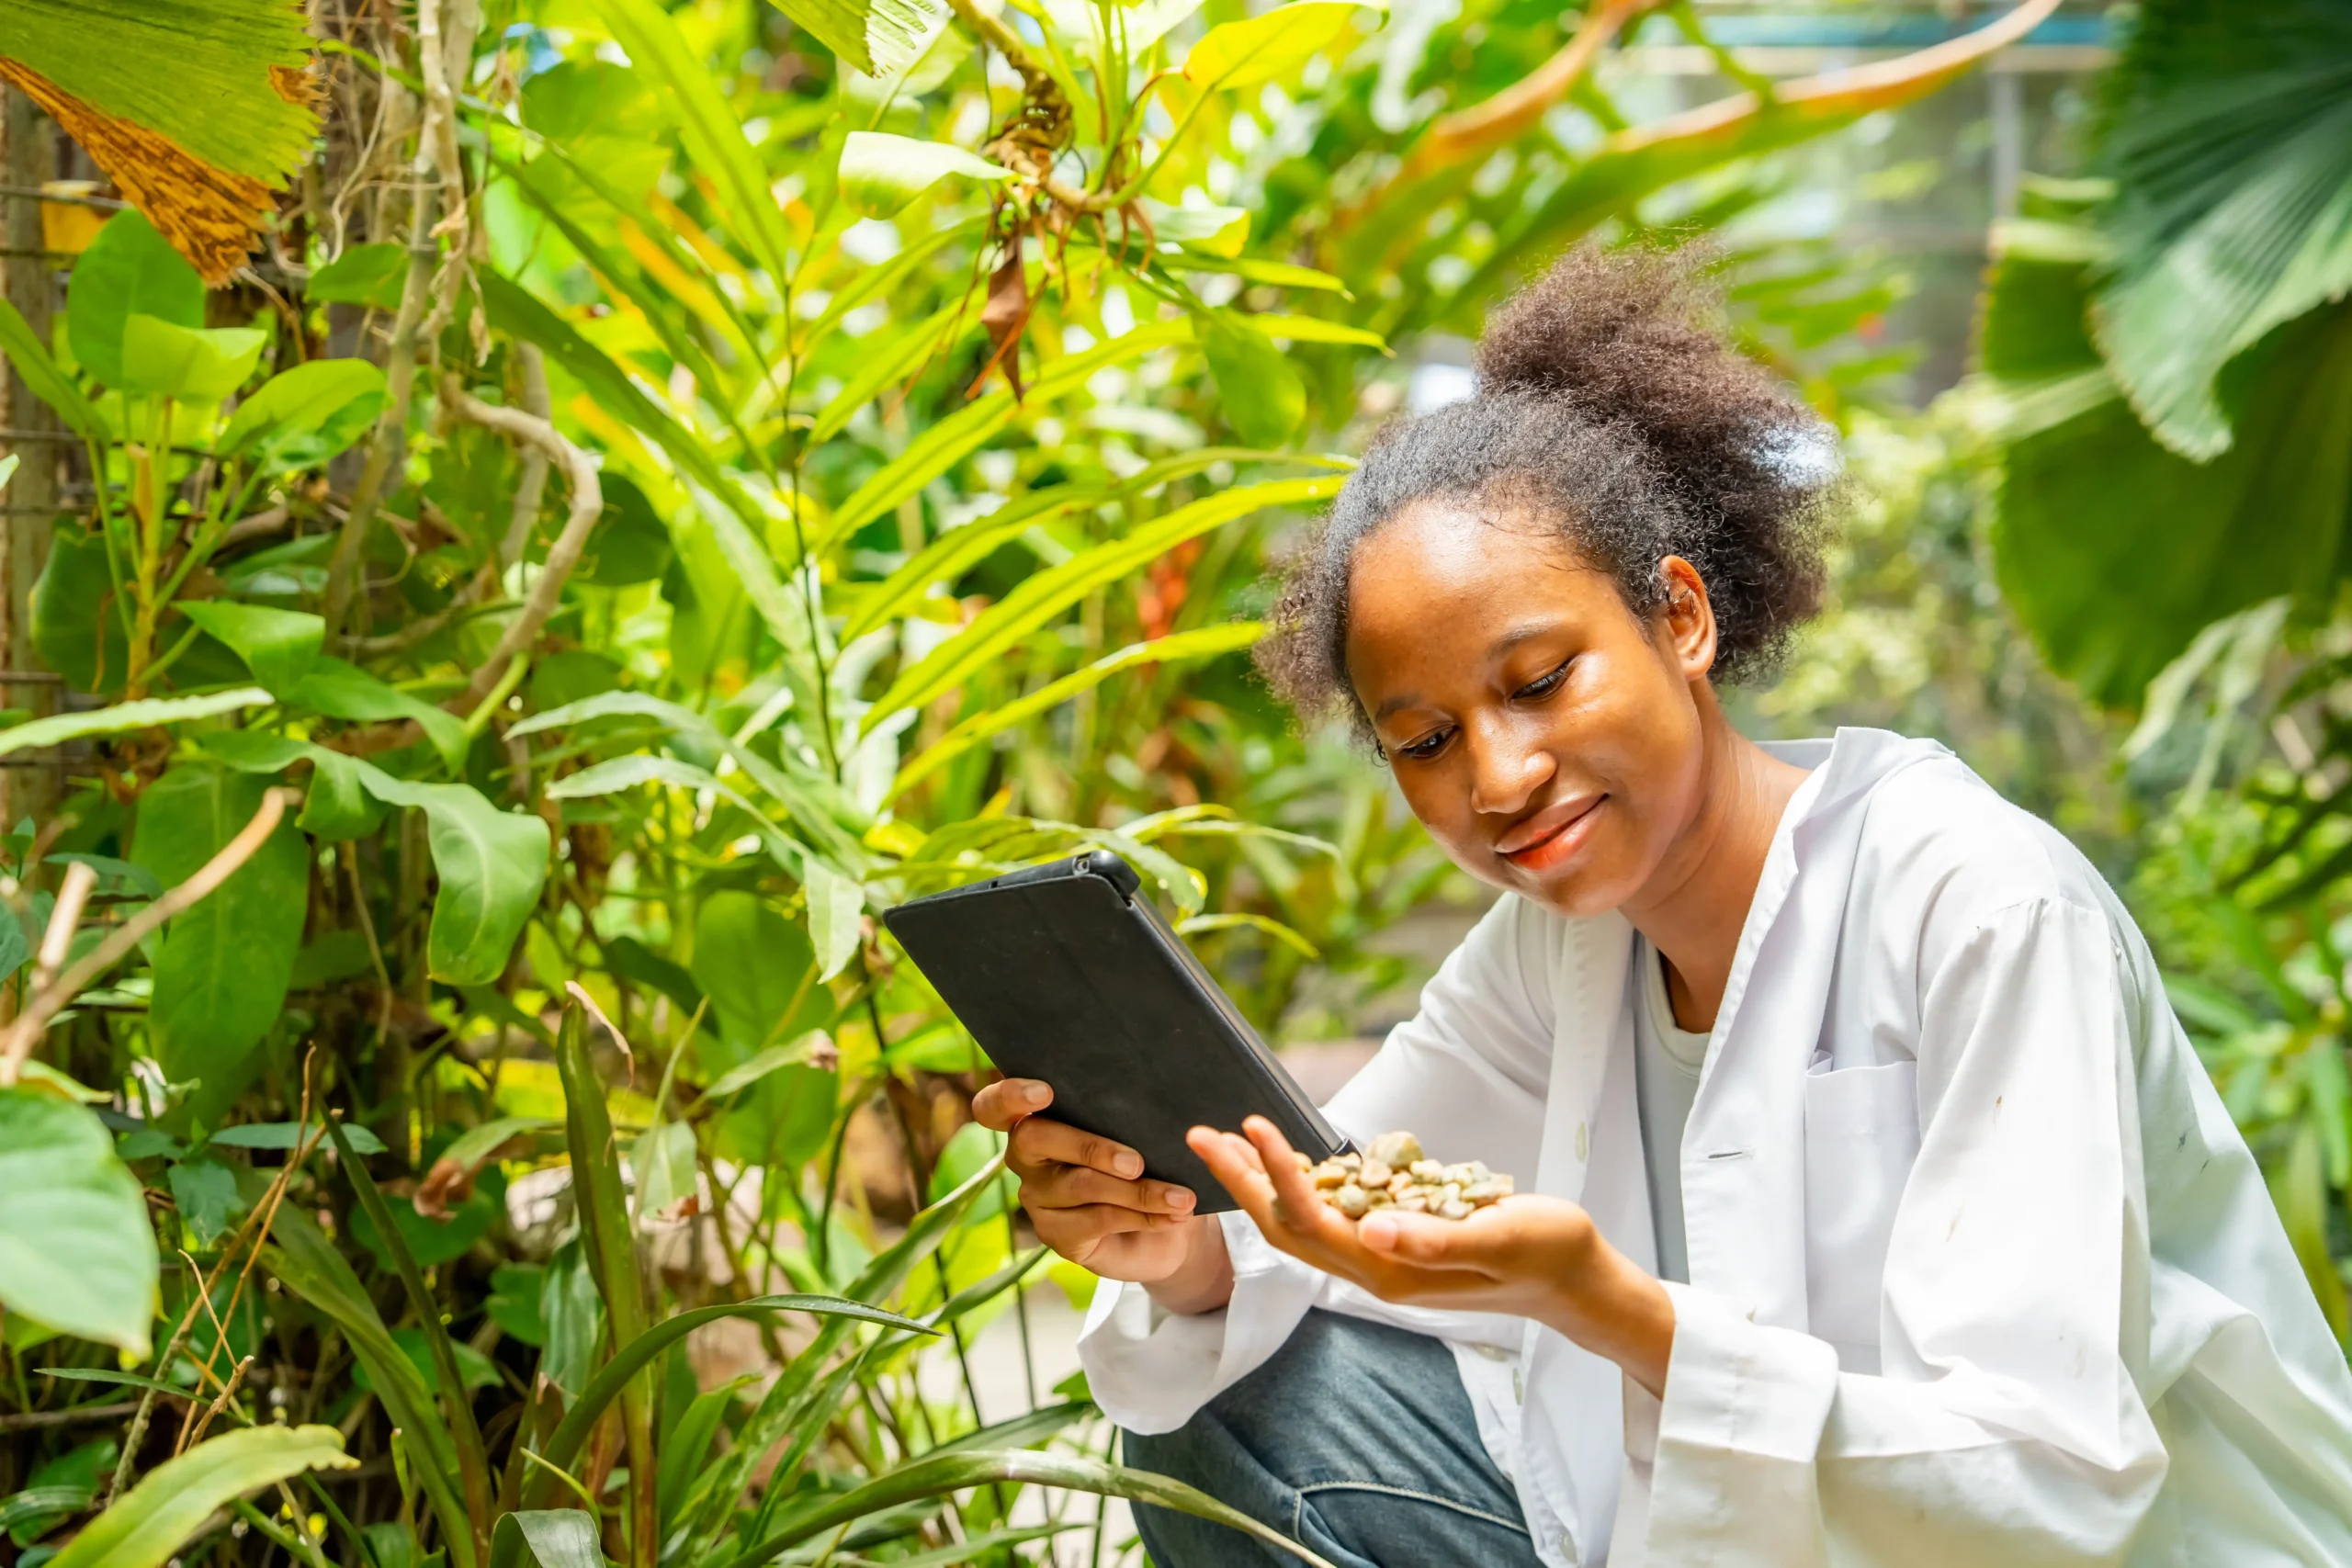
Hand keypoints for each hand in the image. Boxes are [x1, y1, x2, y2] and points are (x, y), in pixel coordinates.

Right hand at [971, 1078, 1229, 1308]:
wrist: (1169, 1226)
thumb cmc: (1152, 1161)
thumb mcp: (1143, 1131)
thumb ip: (1131, 1112)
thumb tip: (1152, 1096)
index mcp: (1039, 1116)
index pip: (995, 1106)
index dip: (1010, 1096)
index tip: (1044, 1092)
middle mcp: (1027, 1155)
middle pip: (1035, 1139)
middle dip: (1090, 1147)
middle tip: (1136, 1162)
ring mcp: (1038, 1196)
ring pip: (1080, 1184)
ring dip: (1138, 1191)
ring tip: (1182, 1197)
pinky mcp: (1056, 1233)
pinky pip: (1097, 1219)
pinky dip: (1142, 1215)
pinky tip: (1172, 1214)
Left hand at [1188, 1116, 1674, 1395]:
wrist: (1576, 1279)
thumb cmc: (1547, 1252)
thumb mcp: (1500, 1237)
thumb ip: (1435, 1240)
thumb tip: (1373, 1229)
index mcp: (1391, 1271)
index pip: (1311, 1222)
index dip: (1276, 1173)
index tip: (1254, 1125)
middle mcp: (1375, 1270)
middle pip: (1286, 1227)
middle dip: (1241, 1180)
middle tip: (1200, 1134)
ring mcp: (1382, 1259)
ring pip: (1302, 1223)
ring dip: (1261, 1182)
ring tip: (1227, 1141)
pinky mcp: (1395, 1244)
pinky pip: (1331, 1219)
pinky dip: (1299, 1188)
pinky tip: (1287, 1163)